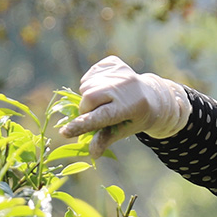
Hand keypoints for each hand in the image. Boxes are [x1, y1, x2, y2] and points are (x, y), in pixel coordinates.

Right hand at [56, 56, 190, 153]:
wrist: (152, 96)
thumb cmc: (135, 118)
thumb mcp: (124, 130)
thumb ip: (106, 139)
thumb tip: (92, 154)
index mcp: (131, 106)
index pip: (101, 116)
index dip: (81, 125)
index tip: (64, 133)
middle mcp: (126, 85)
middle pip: (89, 97)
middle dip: (85, 109)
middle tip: (93, 115)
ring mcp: (120, 71)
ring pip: (86, 86)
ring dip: (88, 97)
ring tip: (102, 102)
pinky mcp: (113, 62)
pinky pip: (89, 75)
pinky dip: (91, 84)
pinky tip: (104, 89)